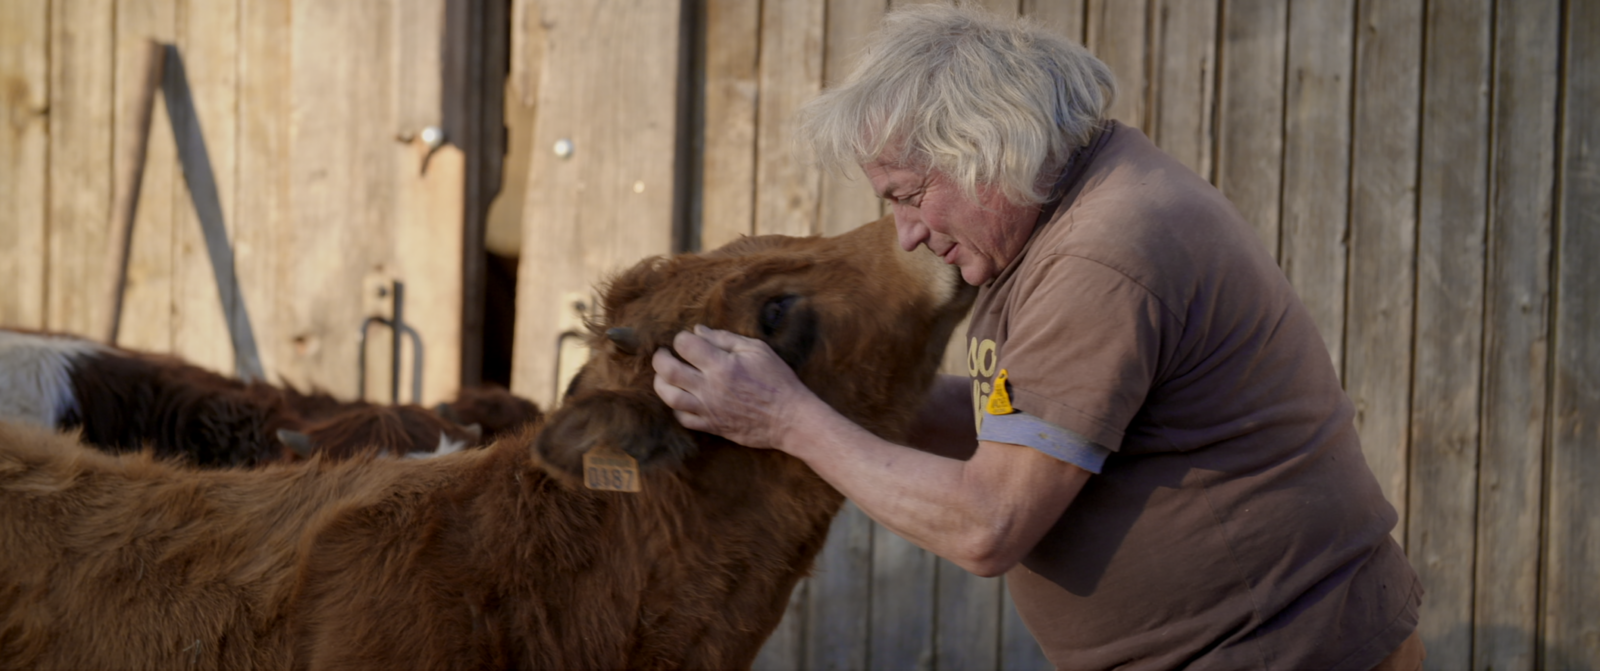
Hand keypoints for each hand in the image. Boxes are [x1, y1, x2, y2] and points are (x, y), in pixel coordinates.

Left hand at [651, 325, 811, 449]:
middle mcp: (710, 388)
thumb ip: (725, 339)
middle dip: (660, 358)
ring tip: (665, 375)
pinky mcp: (711, 426)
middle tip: (664, 353)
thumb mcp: (757, 350)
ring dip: (661, 383)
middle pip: (667, 371)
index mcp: (722, 365)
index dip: (681, 338)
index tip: (687, 339)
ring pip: (669, 396)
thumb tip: (698, 331)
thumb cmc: (777, 381)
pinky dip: (676, 407)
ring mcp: (708, 409)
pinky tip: (682, 397)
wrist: (790, 419)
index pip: (685, 345)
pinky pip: (682, 418)